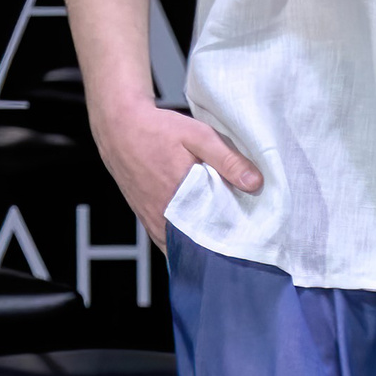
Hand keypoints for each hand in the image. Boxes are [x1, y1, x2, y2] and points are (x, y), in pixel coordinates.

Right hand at [90, 97, 260, 247]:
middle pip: (200, 244)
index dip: (235, 238)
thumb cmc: (158, 131)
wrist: (119, 129)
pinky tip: (200, 231)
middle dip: (222, 244)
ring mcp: (153, 222)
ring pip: (184, 246)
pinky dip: (186, 241)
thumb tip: (255, 183)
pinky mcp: (146, 221)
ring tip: (225, 235)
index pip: (215, 233)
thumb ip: (227, 160)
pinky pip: (169, 242)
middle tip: (243, 237)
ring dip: (203, 244)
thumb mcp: (198, 136)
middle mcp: (164, 217)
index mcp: (181, 198)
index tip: (253, 236)